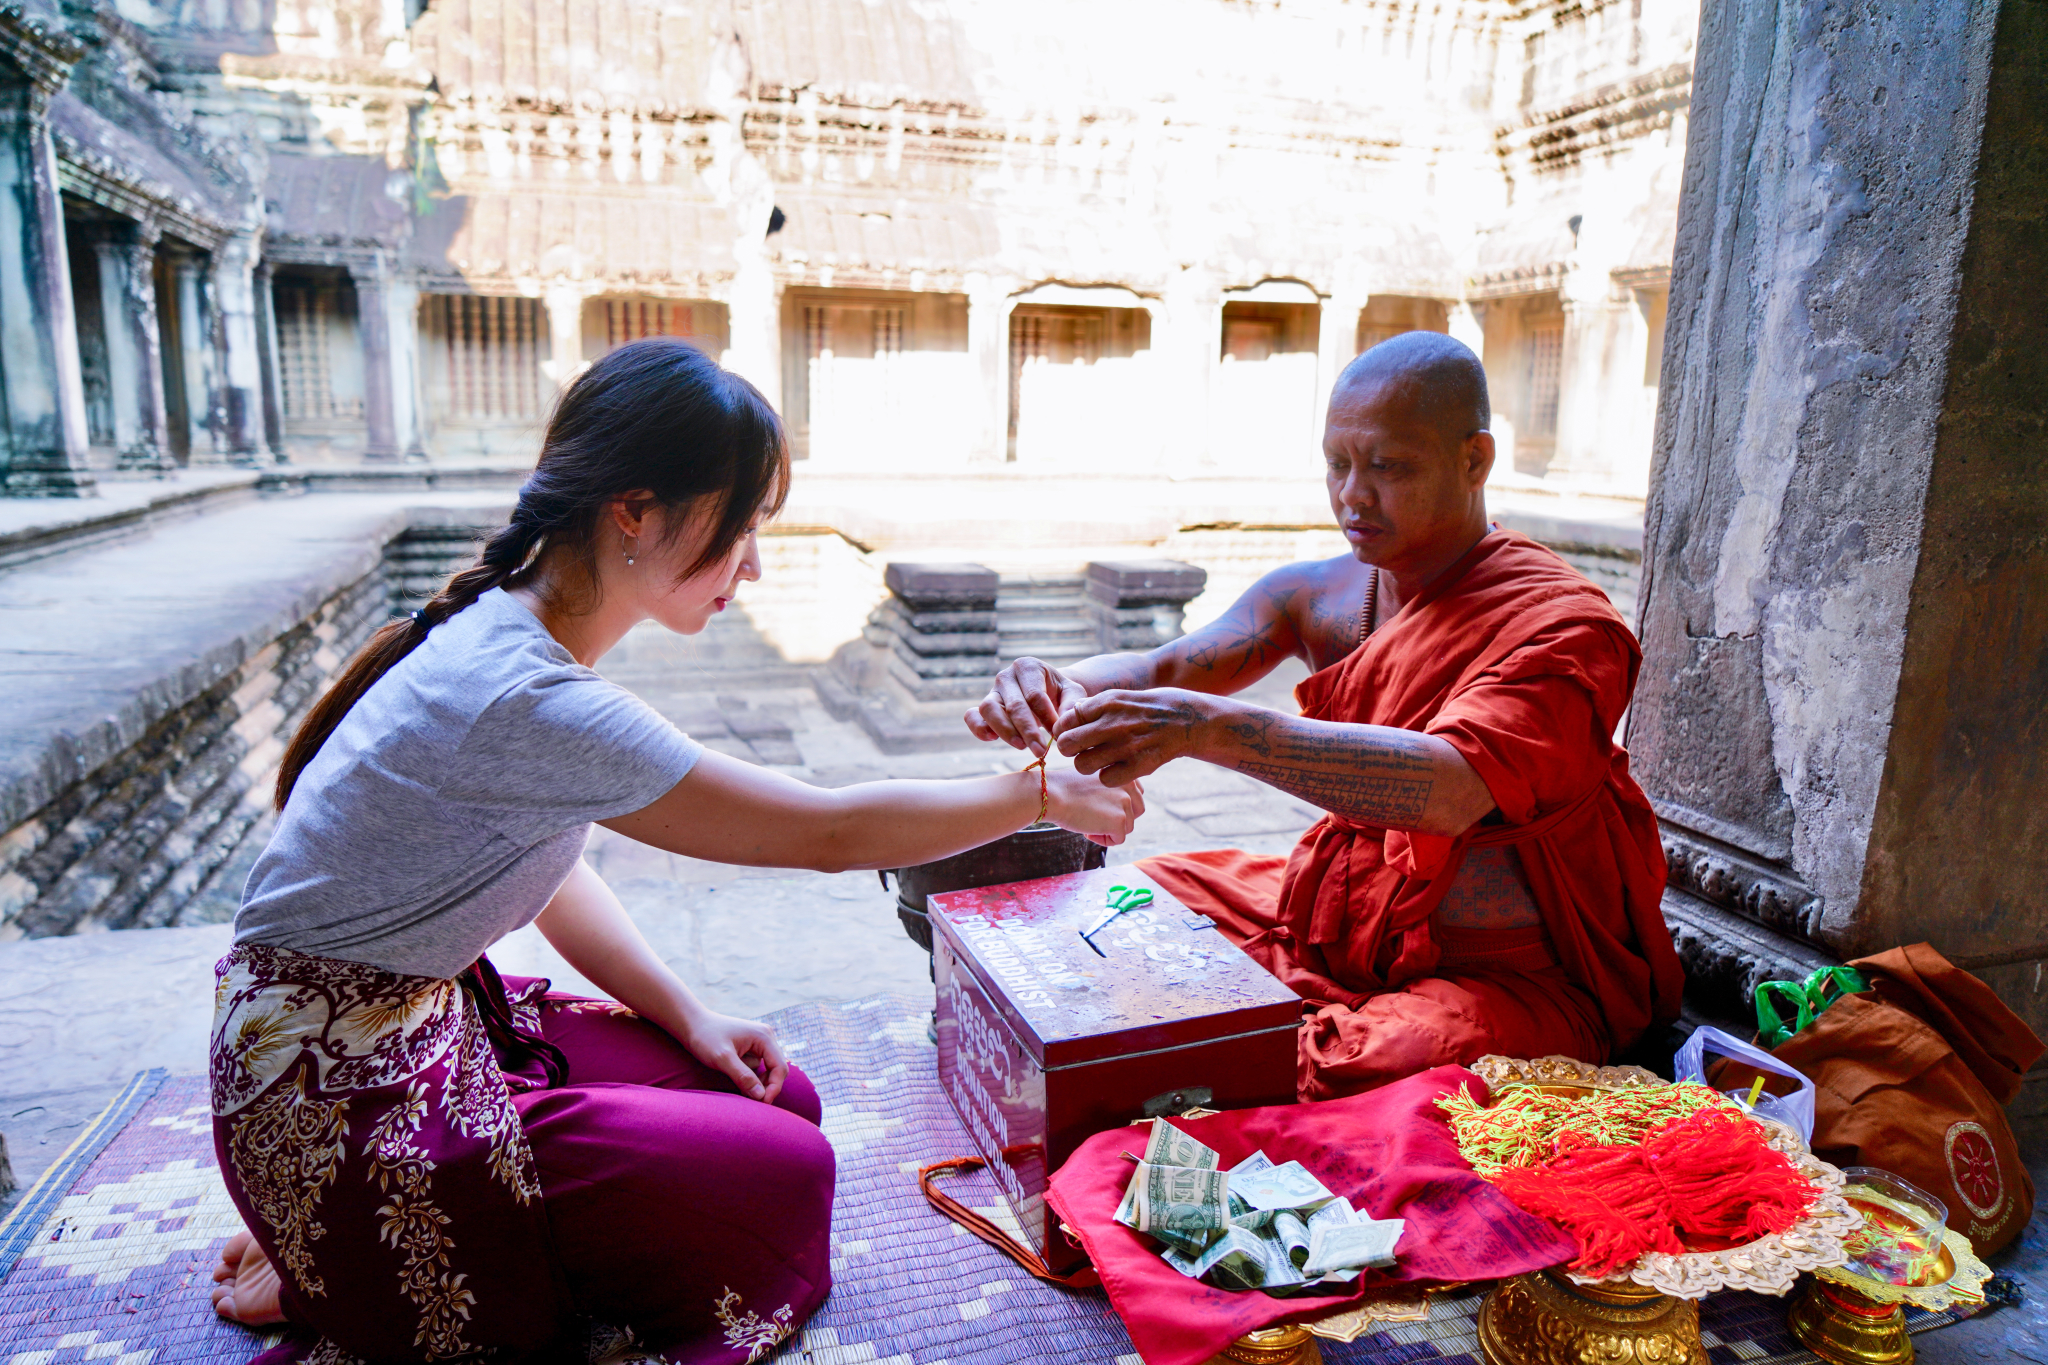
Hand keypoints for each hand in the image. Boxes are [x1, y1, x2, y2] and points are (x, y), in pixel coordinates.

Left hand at [681, 1010, 788, 1103]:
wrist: (691, 1024)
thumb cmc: (705, 1037)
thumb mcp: (722, 1059)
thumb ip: (743, 1077)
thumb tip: (761, 1096)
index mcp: (764, 1037)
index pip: (780, 1067)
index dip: (774, 1087)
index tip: (762, 1103)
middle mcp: (765, 1038)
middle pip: (777, 1069)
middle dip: (766, 1086)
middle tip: (752, 1102)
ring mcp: (758, 1043)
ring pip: (766, 1070)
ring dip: (756, 1082)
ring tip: (740, 1089)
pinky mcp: (750, 1048)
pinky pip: (756, 1067)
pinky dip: (749, 1077)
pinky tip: (736, 1079)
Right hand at [966, 657, 1086, 756]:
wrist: (1048, 692)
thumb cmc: (1061, 692)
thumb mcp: (1073, 693)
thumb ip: (1072, 705)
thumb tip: (1062, 726)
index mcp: (1028, 667)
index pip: (1035, 695)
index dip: (1046, 717)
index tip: (1057, 735)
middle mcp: (1006, 676)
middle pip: (1014, 705)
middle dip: (1027, 731)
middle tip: (1040, 750)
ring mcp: (992, 690)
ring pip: (989, 709)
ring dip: (1005, 731)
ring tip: (1021, 746)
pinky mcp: (984, 706)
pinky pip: (973, 716)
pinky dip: (978, 728)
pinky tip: (991, 739)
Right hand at [1044, 766, 1145, 845]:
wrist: (1050, 794)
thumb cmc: (1063, 787)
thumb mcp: (1092, 778)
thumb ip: (1109, 787)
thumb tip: (1115, 806)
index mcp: (1123, 773)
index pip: (1136, 795)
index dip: (1119, 805)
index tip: (1102, 808)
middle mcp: (1129, 786)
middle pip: (1136, 812)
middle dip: (1119, 819)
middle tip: (1096, 819)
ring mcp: (1126, 803)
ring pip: (1127, 827)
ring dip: (1108, 830)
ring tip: (1087, 825)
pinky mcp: (1120, 820)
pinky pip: (1118, 839)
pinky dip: (1103, 840)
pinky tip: (1087, 831)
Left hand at [1054, 688, 1210, 785]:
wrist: (1187, 720)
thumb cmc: (1147, 708)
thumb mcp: (1120, 697)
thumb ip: (1092, 707)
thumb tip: (1068, 716)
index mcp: (1106, 702)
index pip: (1064, 721)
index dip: (1063, 731)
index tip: (1072, 734)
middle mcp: (1114, 723)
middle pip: (1067, 745)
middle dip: (1069, 750)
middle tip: (1080, 750)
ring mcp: (1127, 746)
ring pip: (1082, 765)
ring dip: (1087, 765)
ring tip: (1099, 759)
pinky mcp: (1140, 765)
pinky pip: (1106, 779)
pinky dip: (1108, 776)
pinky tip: (1117, 768)